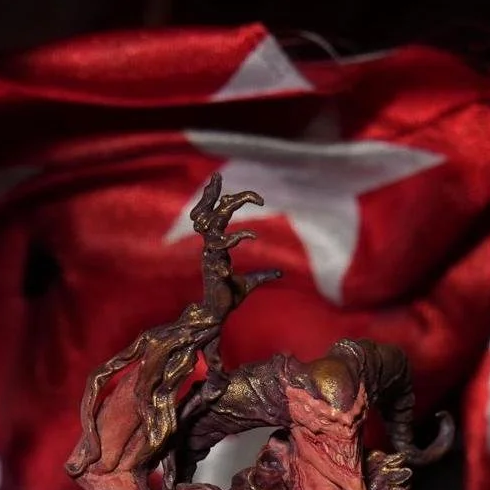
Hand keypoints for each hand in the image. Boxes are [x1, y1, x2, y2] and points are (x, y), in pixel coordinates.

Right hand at [192, 172, 280, 316]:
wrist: (217, 314)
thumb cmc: (229, 297)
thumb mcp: (250, 284)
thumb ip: (263, 275)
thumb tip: (280, 273)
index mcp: (217, 246)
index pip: (217, 216)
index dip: (225, 201)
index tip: (245, 194)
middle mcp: (212, 247)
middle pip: (209, 214)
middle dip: (211, 194)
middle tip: (216, 175)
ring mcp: (211, 256)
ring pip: (211, 225)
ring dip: (221, 209)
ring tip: (234, 199)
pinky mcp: (214, 266)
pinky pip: (222, 247)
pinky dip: (237, 239)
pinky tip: (253, 235)